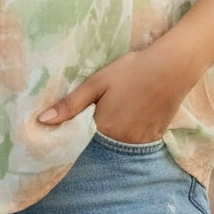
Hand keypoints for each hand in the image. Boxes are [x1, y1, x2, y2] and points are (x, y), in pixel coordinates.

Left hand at [37, 39, 190, 143]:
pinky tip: (131, 115)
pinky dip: (130, 134)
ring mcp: (140, 143)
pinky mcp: (154, 138)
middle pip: (100, 145)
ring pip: (118, 146)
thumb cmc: (131, 71)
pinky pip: (136, 143)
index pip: (81, 142)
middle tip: (98, 114)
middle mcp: (121, 142)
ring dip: (113, 136)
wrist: (171, 67)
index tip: (70, 129)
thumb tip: (42, 121)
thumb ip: (70, 104)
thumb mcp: (97, 82)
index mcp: (103, 129)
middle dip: (94, 136)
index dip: (75, 136)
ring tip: (116, 113)